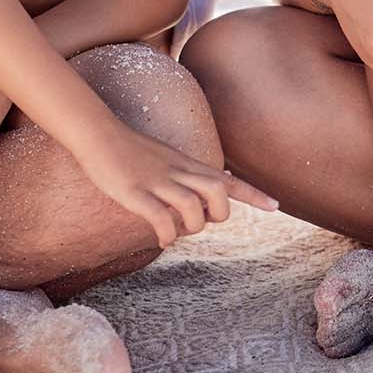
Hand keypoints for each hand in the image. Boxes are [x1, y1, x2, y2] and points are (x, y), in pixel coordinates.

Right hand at [75, 125, 276, 248]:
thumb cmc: (129, 149)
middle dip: (219, 215)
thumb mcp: (166, 157)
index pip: (227, 179)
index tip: (275, 206)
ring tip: (177, 232)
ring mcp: (157, 182)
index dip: (253, 194)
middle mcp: (177, 172)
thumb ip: (186, 174)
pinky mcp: (135, 193)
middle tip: (202, 221)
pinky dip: (167, 235)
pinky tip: (161, 239)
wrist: (97, 133)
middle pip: (218, 193)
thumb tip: (201, 195)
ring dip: (192, 228)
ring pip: (193, 208)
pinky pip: (161, 219)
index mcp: (186, 165)